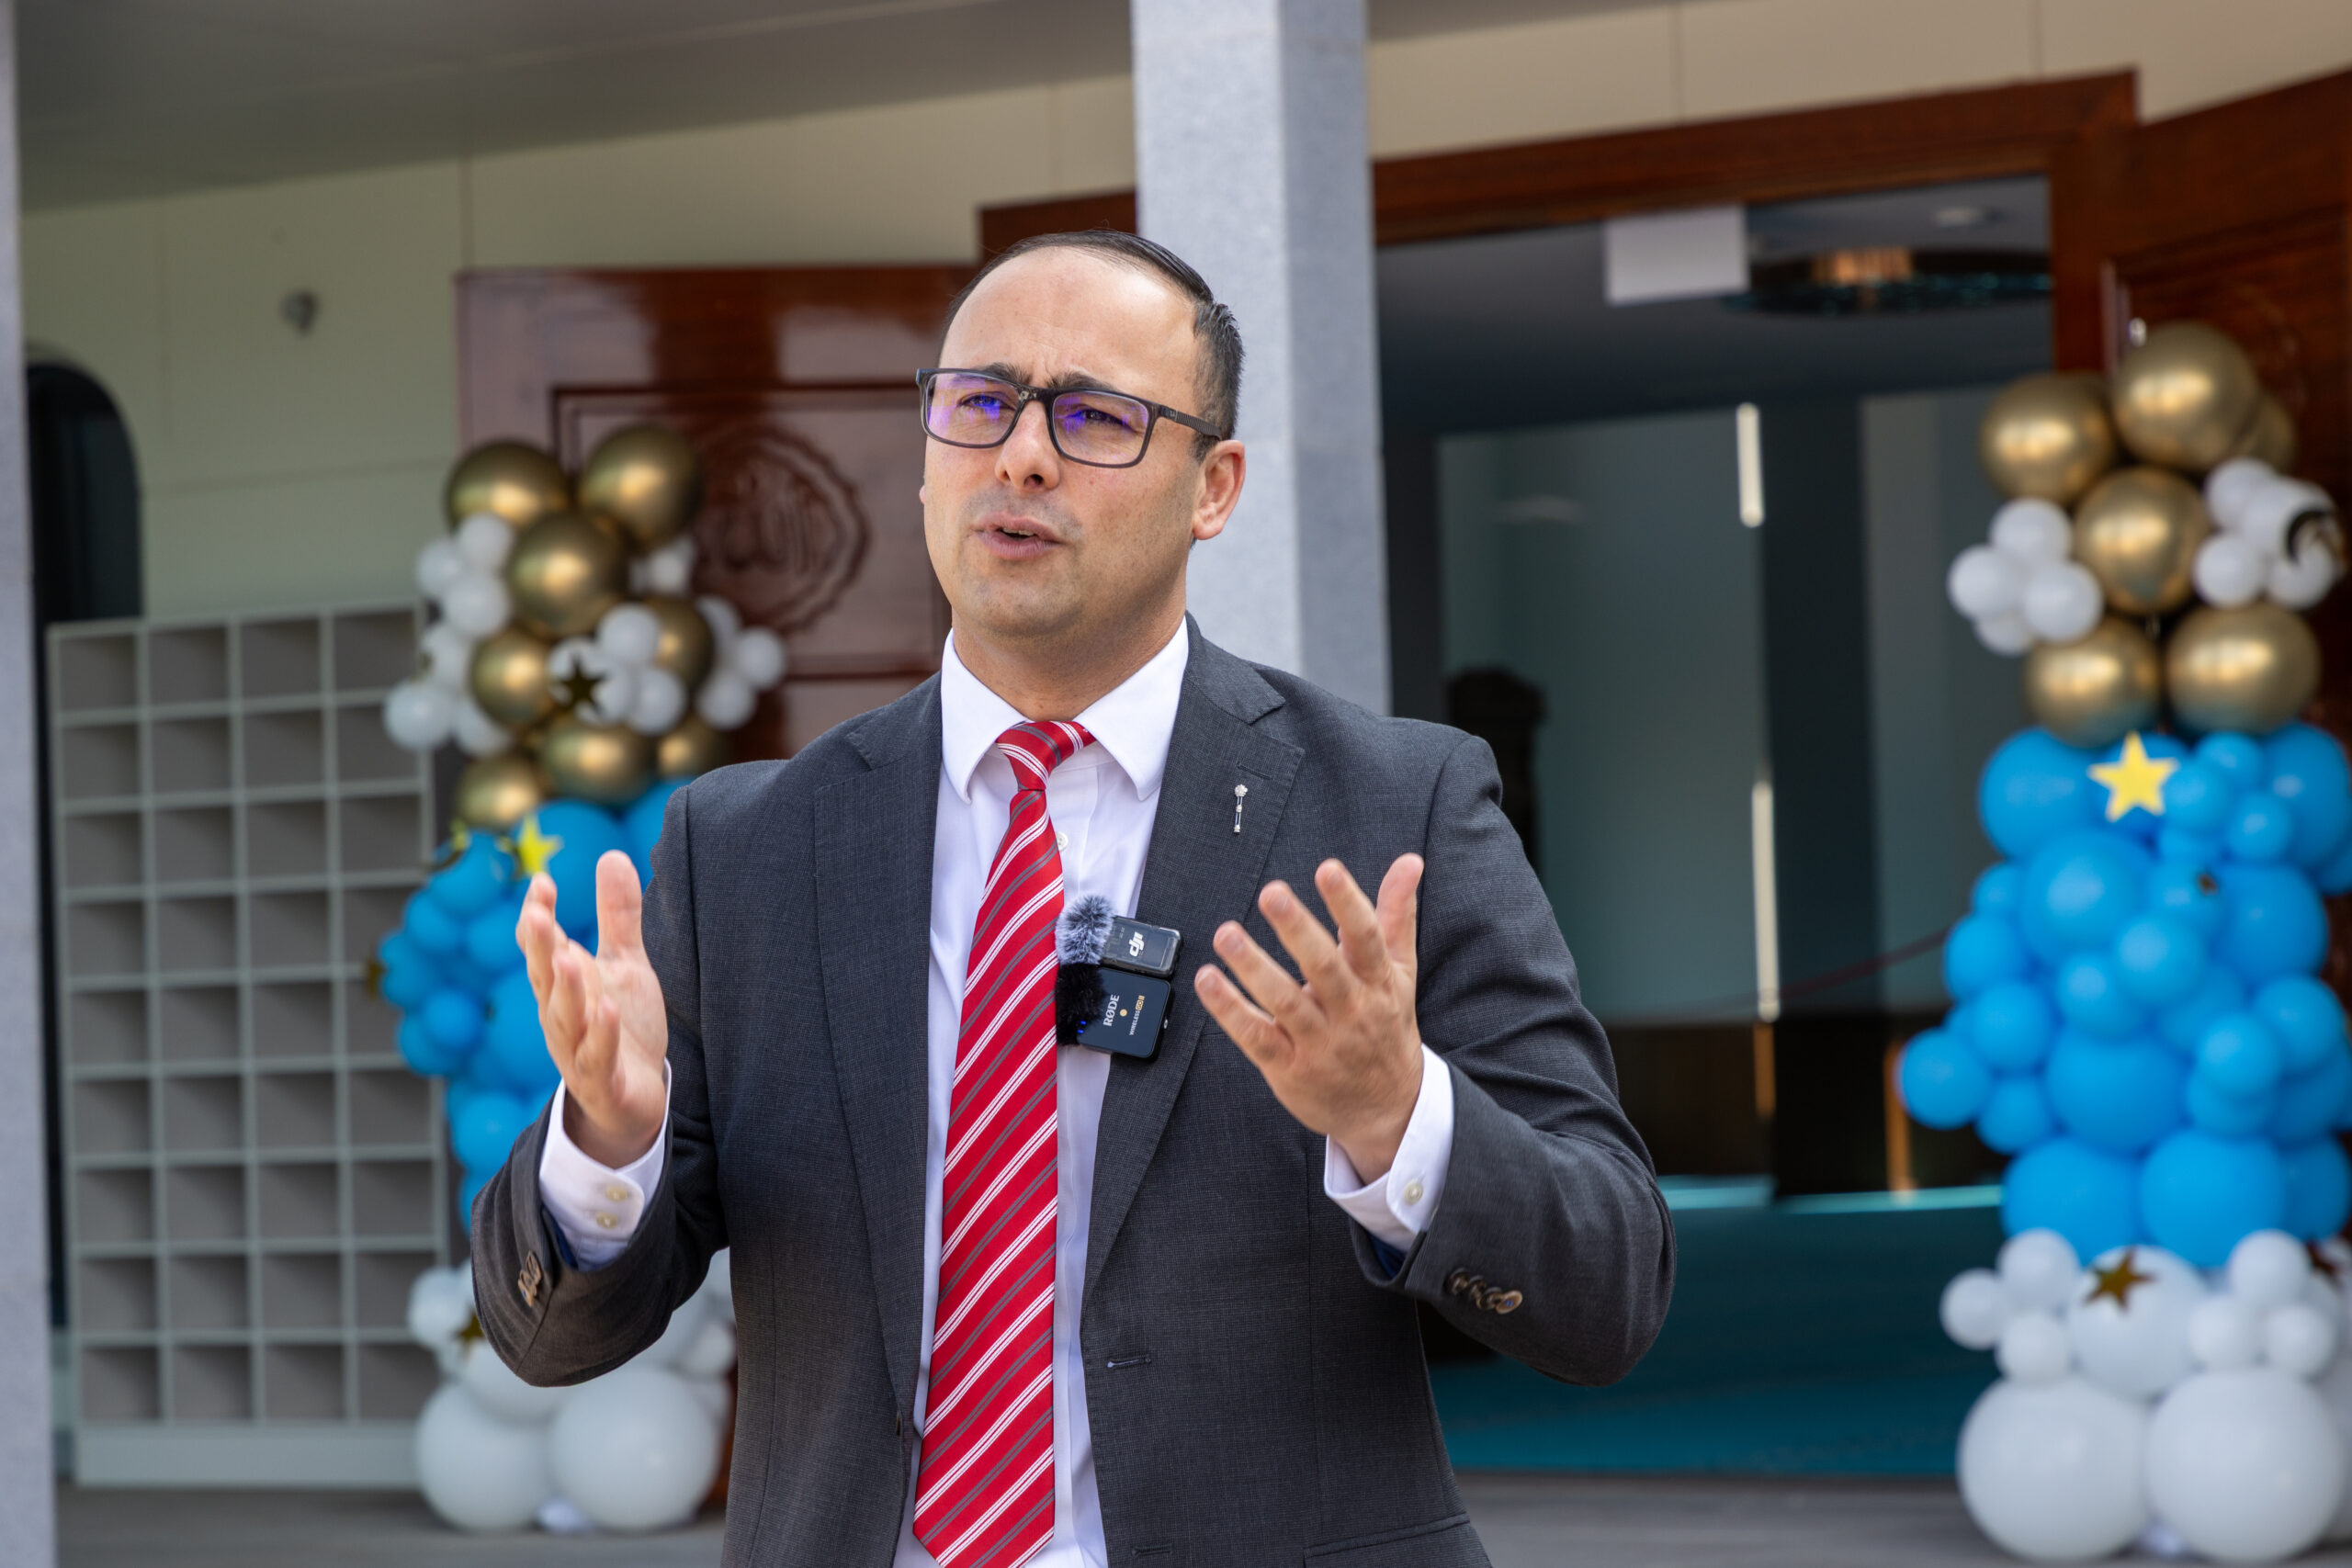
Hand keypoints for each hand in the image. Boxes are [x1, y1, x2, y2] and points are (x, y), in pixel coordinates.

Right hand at [516, 852, 669, 1167]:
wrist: (634, 1099)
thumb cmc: (622, 1026)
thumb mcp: (623, 965)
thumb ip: (617, 916)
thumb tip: (612, 855)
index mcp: (563, 985)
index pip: (541, 947)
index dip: (537, 917)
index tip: (541, 882)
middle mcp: (561, 1015)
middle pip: (544, 978)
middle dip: (540, 948)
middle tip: (538, 914)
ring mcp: (577, 1050)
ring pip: (564, 1018)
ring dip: (565, 990)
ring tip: (568, 958)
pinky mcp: (601, 1080)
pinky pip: (596, 1057)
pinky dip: (600, 1035)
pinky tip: (606, 1011)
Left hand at [1194, 855, 1424, 1179]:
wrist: (1389, 1109)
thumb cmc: (1387, 1027)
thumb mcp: (1399, 972)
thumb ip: (1396, 915)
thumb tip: (1410, 861)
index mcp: (1379, 983)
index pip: (1365, 938)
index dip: (1348, 903)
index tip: (1328, 869)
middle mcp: (1352, 1011)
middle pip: (1324, 967)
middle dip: (1298, 929)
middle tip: (1271, 893)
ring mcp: (1320, 1043)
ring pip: (1285, 1002)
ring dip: (1254, 967)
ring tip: (1226, 934)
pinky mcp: (1291, 1069)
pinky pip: (1257, 1037)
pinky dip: (1230, 1010)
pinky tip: (1208, 981)